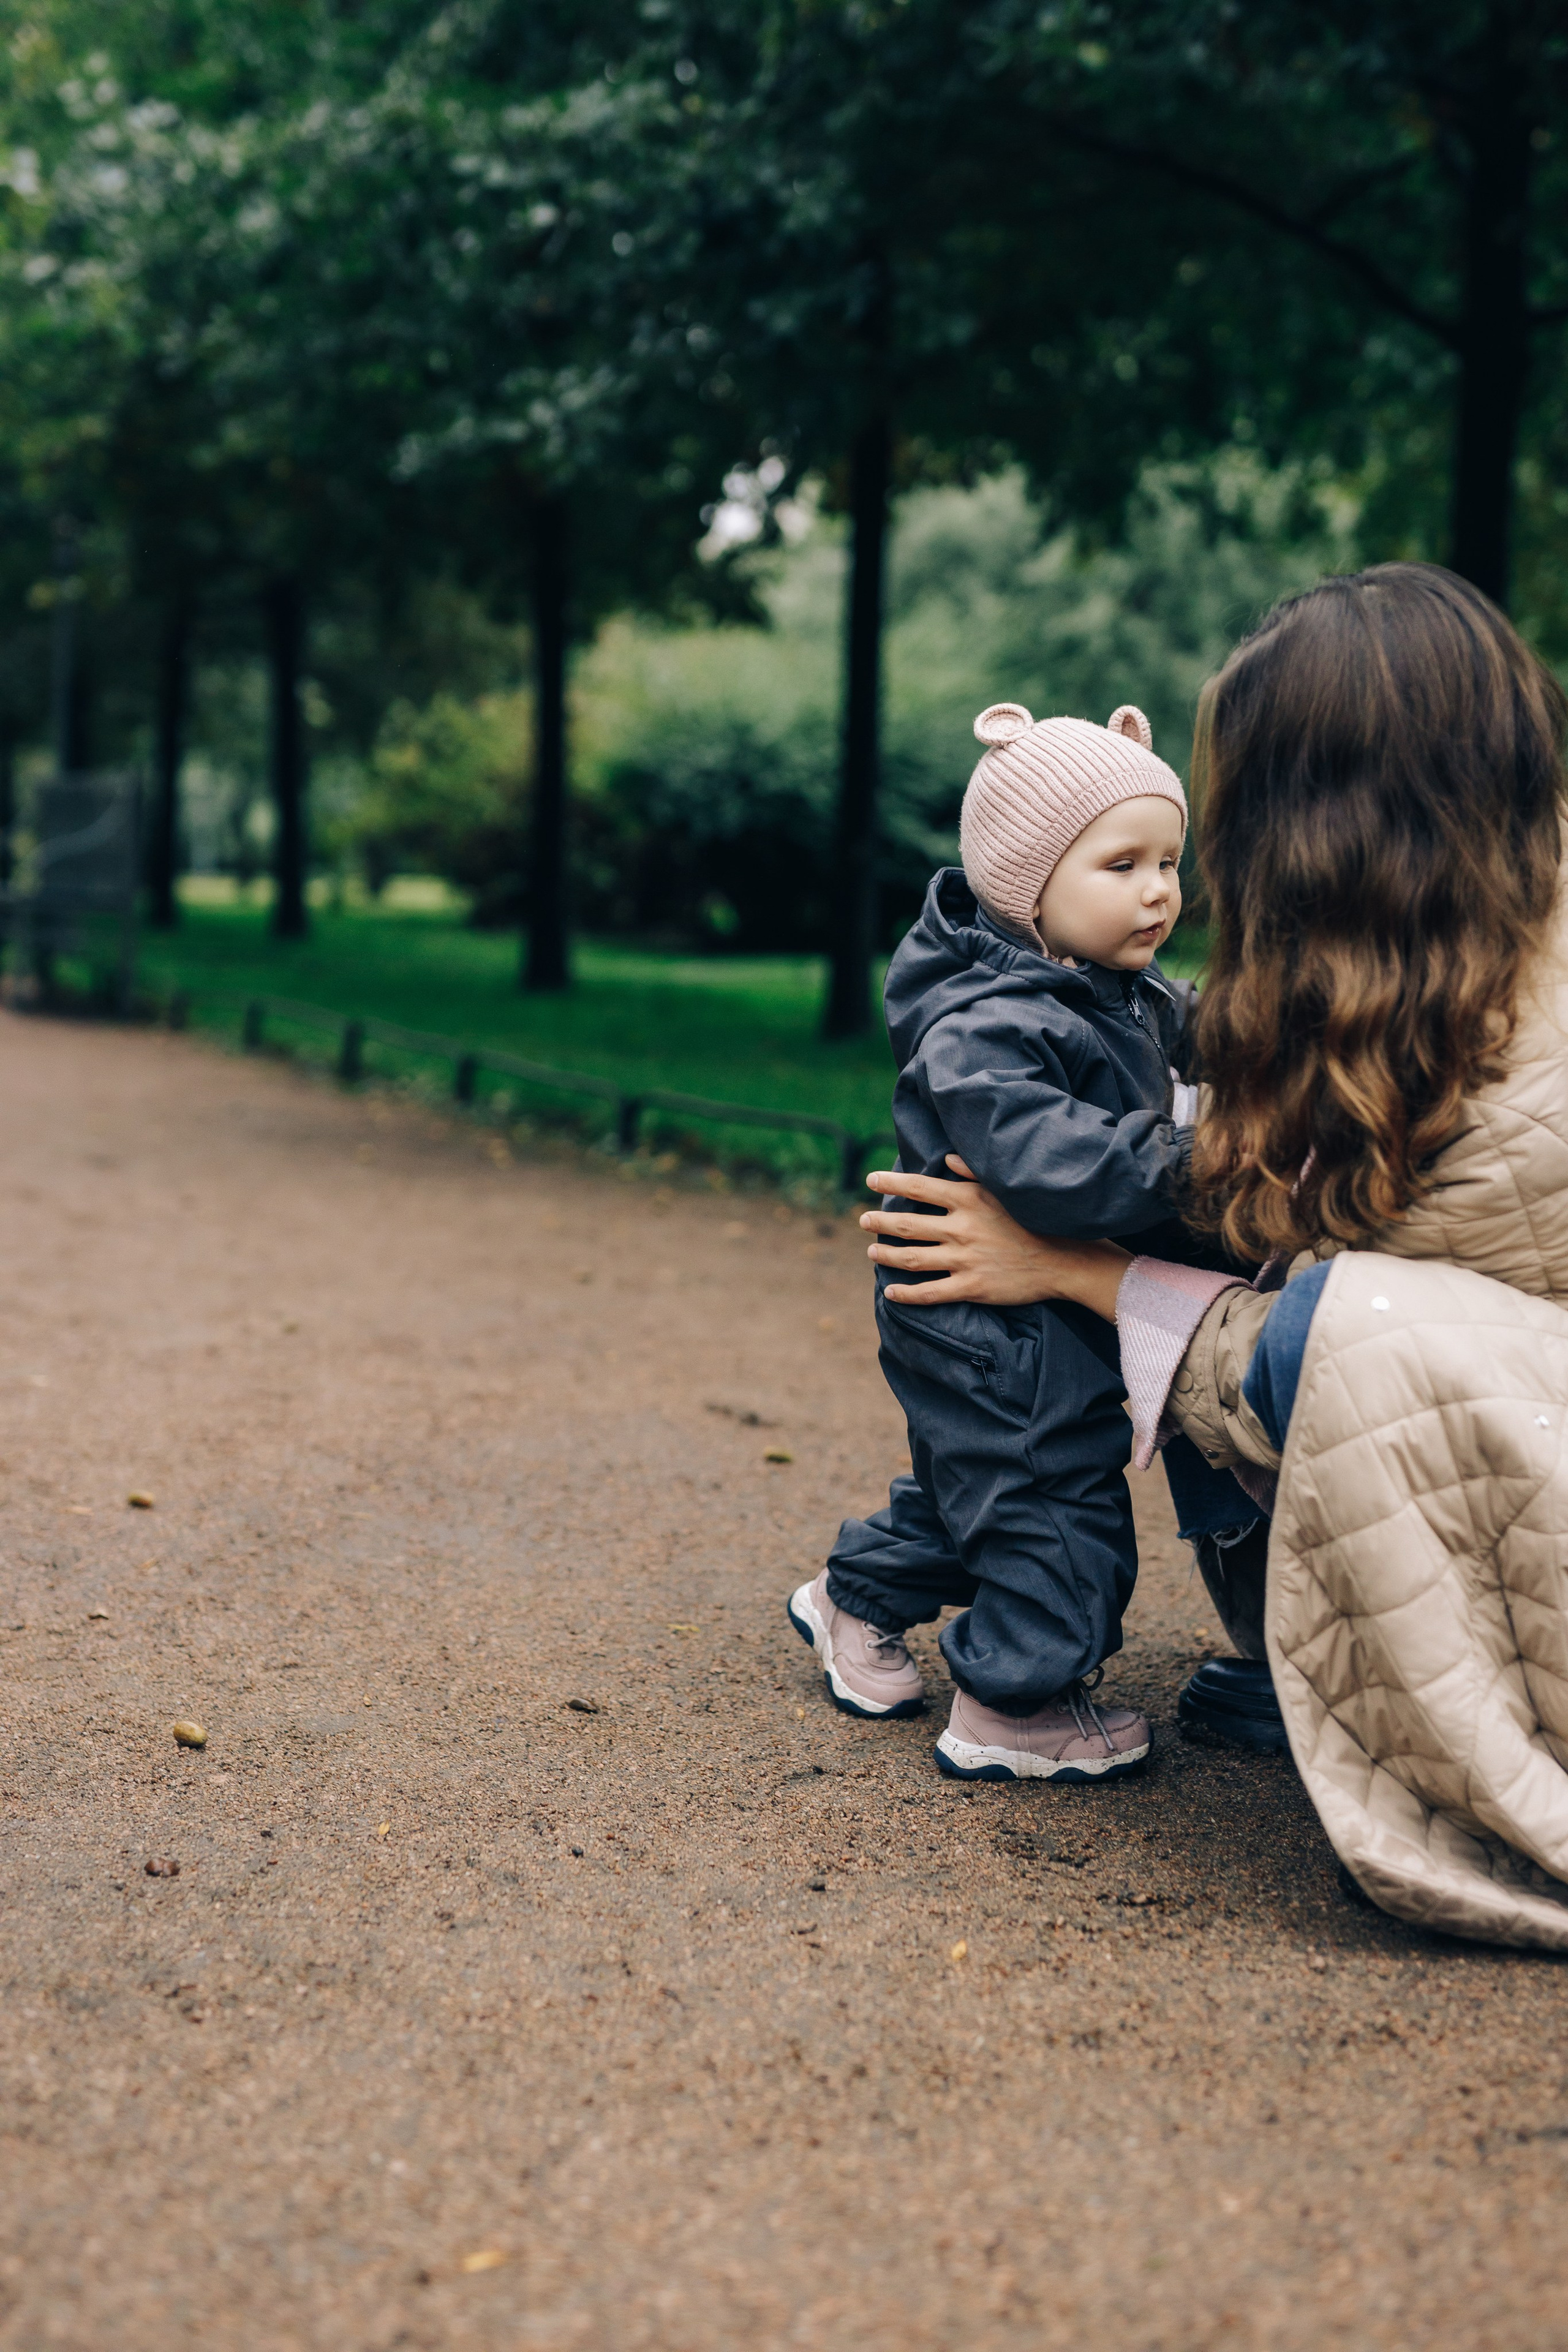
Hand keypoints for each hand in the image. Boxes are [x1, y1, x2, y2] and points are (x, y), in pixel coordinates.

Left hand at [860, 1157, 1130, 1321]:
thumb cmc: (1036, 1220)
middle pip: (907, 1224)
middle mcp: (961, 1228)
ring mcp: (964, 1259)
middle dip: (880, 1223)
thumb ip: (974, 1172)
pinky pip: (930, 1292)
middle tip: (863, 1221)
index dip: (891, 1182)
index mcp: (969, 1199)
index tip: (870, 1180)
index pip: (919, 1187)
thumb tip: (948, 1158)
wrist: (1065, 1259)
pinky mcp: (972, 1287)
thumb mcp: (1006, 1189)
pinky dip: (906, 1294)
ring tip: (872, 1252)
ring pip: (912, 1258)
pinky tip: (891, 1293)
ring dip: (886, 1256)